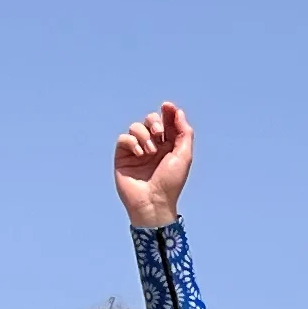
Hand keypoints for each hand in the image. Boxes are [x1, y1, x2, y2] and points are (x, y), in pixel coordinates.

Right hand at [112, 102, 193, 228]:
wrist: (153, 202)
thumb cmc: (170, 183)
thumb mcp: (184, 156)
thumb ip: (184, 133)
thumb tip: (178, 112)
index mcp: (168, 145)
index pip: (166, 122)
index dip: (167, 112)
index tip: (167, 106)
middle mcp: (152, 146)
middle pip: (150, 120)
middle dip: (155, 121)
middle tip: (159, 133)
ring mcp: (137, 151)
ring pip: (136, 127)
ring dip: (144, 135)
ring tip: (150, 152)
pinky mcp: (123, 156)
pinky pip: (124, 139)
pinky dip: (132, 142)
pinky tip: (139, 154)